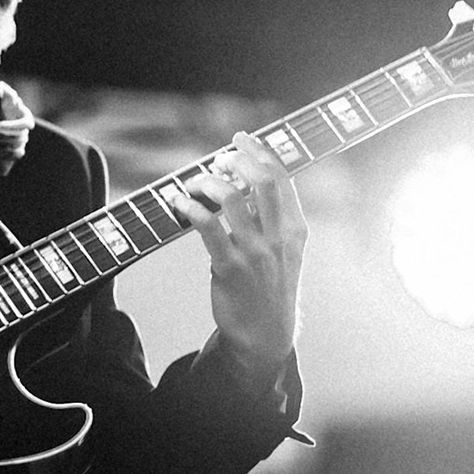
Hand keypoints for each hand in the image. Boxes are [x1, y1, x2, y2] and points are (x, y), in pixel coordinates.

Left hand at [165, 131, 306, 384]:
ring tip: (192, 182)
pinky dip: (190, 207)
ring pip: (231, 198)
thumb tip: (244, 183)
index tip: (243, 139)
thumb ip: (272, 220)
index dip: (261, 152)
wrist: (266, 334)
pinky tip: (178, 202)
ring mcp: (255, 252)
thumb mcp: (284, 252)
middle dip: (238, 158)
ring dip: (207, 182)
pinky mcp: (229, 266)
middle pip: (261, 181)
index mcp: (295, 229)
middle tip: (219, 154)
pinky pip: (208, 226)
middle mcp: (278, 237)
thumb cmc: (269, 287)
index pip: (282, 179)